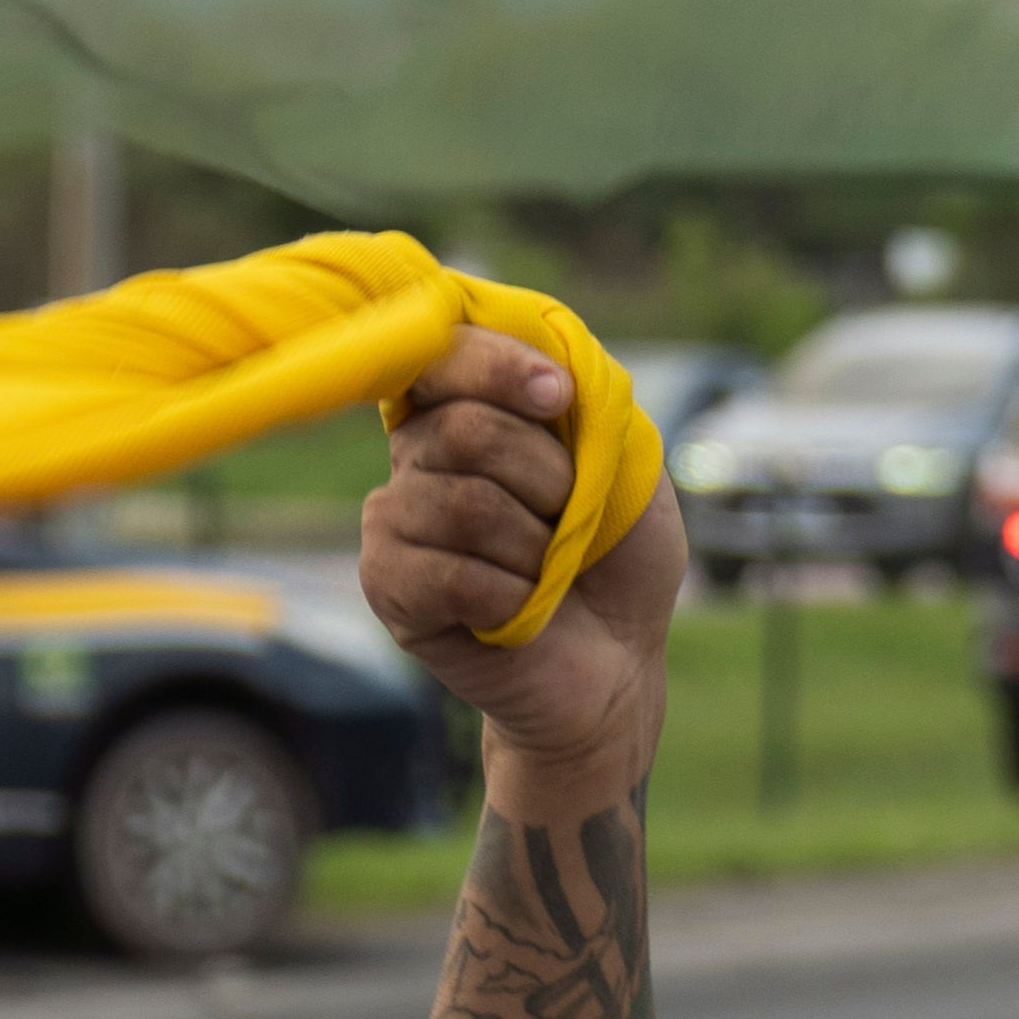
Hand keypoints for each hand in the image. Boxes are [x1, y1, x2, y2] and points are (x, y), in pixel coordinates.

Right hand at [359, 324, 681, 794]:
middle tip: (569, 524)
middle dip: (549, 481)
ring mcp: (394, 517)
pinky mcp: (388, 583)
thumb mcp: (630, 473)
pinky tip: (516, 612)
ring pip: (466, 505)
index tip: (559, 398)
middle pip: (466, 430)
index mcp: (464, 410)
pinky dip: (511, 598)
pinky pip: (453, 575)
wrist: (614, 667)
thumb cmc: (617, 563)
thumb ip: (591, 408)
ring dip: (535, 551)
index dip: (498, 366)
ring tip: (544, 574)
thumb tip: (550, 369)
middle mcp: (416, 453)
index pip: (446, 352)